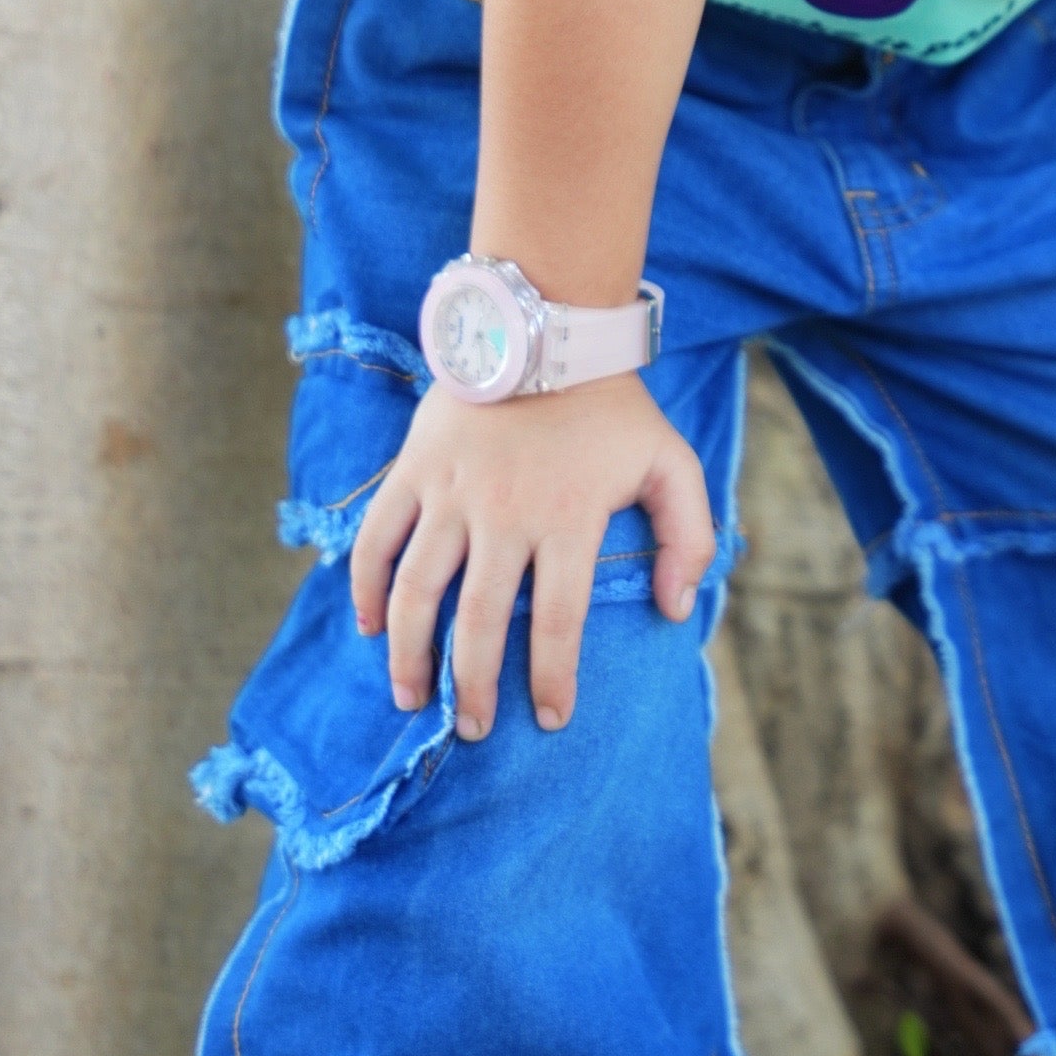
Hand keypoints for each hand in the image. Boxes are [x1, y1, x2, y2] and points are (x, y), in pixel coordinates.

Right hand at [349, 374, 714, 737]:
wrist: (546, 326)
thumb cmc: (613, 407)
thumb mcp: (672, 463)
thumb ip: (689, 536)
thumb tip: (677, 608)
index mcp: (567, 520)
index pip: (555, 622)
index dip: (550, 679)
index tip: (549, 719)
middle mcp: (504, 515)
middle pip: (476, 623)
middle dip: (472, 687)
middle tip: (473, 730)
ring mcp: (451, 493)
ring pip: (416, 592)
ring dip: (409, 654)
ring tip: (412, 699)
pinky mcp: (413, 470)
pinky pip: (376, 539)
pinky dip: (365, 587)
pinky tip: (370, 629)